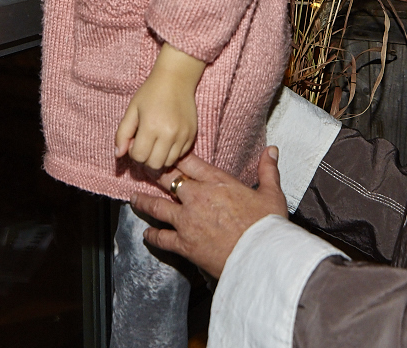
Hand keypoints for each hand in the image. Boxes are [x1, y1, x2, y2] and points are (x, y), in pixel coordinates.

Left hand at [115, 43, 204, 169]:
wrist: (176, 79)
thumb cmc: (151, 92)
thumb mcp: (132, 110)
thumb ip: (122, 133)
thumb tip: (118, 155)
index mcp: (151, 126)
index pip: (139, 157)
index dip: (133, 152)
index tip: (135, 140)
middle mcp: (169, 134)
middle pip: (154, 165)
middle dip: (146, 159)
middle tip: (145, 144)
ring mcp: (183, 135)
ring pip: (168, 162)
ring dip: (159, 157)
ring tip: (156, 142)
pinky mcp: (192, 135)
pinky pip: (181, 155)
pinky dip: (172, 152)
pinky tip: (168, 138)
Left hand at [133, 148, 288, 278]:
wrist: (261, 257)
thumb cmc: (267, 226)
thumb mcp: (272, 194)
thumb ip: (267, 170)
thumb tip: (271, 150)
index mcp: (218, 182)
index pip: (190, 162)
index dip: (176, 156)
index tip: (166, 152)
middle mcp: (198, 198)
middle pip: (168, 180)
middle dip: (154, 172)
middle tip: (143, 168)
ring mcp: (188, 221)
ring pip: (158, 207)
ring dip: (144, 202)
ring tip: (134, 198)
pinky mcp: (184, 244)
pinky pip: (161, 238)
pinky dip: (152, 236)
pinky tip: (146, 235)